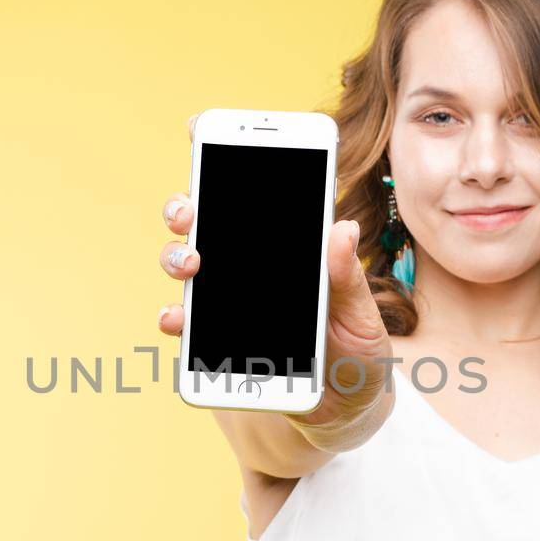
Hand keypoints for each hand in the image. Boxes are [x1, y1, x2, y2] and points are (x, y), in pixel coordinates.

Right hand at [158, 113, 394, 438]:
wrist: (344, 412)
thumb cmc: (358, 357)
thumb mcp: (364, 317)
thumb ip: (347, 279)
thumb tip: (341, 227)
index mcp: (291, 248)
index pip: (257, 194)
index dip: (224, 156)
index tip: (198, 128)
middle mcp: (253, 266)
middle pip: (207, 220)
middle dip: (189, 206)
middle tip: (192, 211)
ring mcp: (230, 301)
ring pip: (187, 263)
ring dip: (178, 256)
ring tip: (192, 263)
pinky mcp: (217, 341)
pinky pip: (186, 324)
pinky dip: (175, 319)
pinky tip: (177, 319)